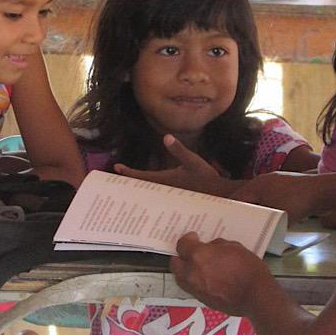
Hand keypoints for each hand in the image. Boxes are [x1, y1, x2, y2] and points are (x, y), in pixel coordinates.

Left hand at [114, 135, 238, 196]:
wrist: (218, 196)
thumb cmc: (205, 178)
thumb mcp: (192, 161)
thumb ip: (179, 150)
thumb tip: (166, 137)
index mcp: (165, 180)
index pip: (141, 176)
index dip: (128, 172)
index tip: (117, 167)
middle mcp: (164, 189)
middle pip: (142, 185)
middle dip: (130, 179)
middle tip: (119, 174)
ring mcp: (168, 195)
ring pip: (149, 190)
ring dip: (140, 184)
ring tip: (130, 180)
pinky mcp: (175, 197)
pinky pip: (158, 194)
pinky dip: (151, 189)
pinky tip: (151, 187)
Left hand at [171, 232, 272, 315]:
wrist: (255, 296)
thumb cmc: (248, 270)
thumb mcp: (234, 247)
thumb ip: (216, 246)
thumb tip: (210, 248)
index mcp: (198, 256)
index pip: (182, 244)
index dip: (188, 239)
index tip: (193, 238)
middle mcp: (192, 273)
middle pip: (175, 263)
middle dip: (181, 256)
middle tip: (190, 252)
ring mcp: (195, 288)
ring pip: (180, 278)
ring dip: (185, 270)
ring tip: (196, 266)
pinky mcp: (201, 299)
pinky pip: (191, 288)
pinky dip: (194, 282)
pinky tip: (205, 278)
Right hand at [231, 172, 318, 223]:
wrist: (323, 191)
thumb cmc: (297, 202)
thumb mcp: (276, 215)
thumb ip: (262, 223)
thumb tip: (254, 232)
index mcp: (256, 185)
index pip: (237, 199)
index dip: (232, 211)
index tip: (227, 223)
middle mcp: (264, 181)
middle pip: (248, 198)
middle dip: (245, 211)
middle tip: (241, 225)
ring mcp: (277, 182)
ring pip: (261, 198)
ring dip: (259, 210)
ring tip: (257, 223)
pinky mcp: (288, 186)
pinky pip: (273, 197)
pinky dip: (270, 207)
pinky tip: (274, 217)